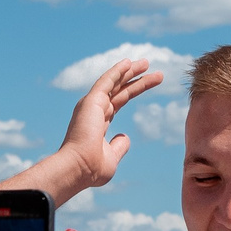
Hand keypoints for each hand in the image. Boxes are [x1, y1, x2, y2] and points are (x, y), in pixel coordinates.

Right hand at [3, 59, 164, 205]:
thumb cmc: (92, 168)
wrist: (79, 168)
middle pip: (119, 89)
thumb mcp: (112, 157)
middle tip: (152, 69)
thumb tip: (124, 136)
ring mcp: (91, 105)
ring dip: (130, 71)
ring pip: (114, 82)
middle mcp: (94, 111)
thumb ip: (119, 146)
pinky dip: (117, 71)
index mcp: (98, 123)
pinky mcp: (91, 101)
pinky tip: (129, 63)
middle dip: (136, 79)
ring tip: (146, 63)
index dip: (134, 91)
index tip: (150, 82)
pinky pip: (107, 81)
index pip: (119, 101)